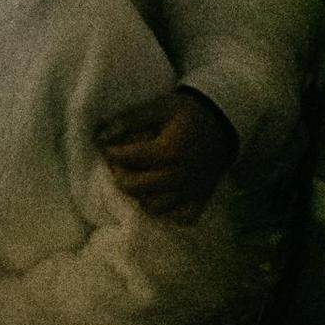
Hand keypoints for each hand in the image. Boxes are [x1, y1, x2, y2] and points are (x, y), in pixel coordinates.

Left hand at [96, 87, 236, 223]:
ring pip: (154, 206)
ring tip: (136, 178)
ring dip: (139, 194)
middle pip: (135, 188)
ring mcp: (192, 190)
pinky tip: (158, 197)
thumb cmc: (186, 112)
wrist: (223, 119)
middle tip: (118, 163)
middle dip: (120, 174)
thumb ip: (128, 120)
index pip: (128, 159)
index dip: (111, 152)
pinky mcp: (202, 197)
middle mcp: (180, 176)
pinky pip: (182, 217)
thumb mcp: (157, 107)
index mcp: (169, 152)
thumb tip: (101, 137)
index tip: (106, 146)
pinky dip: (167, 212)